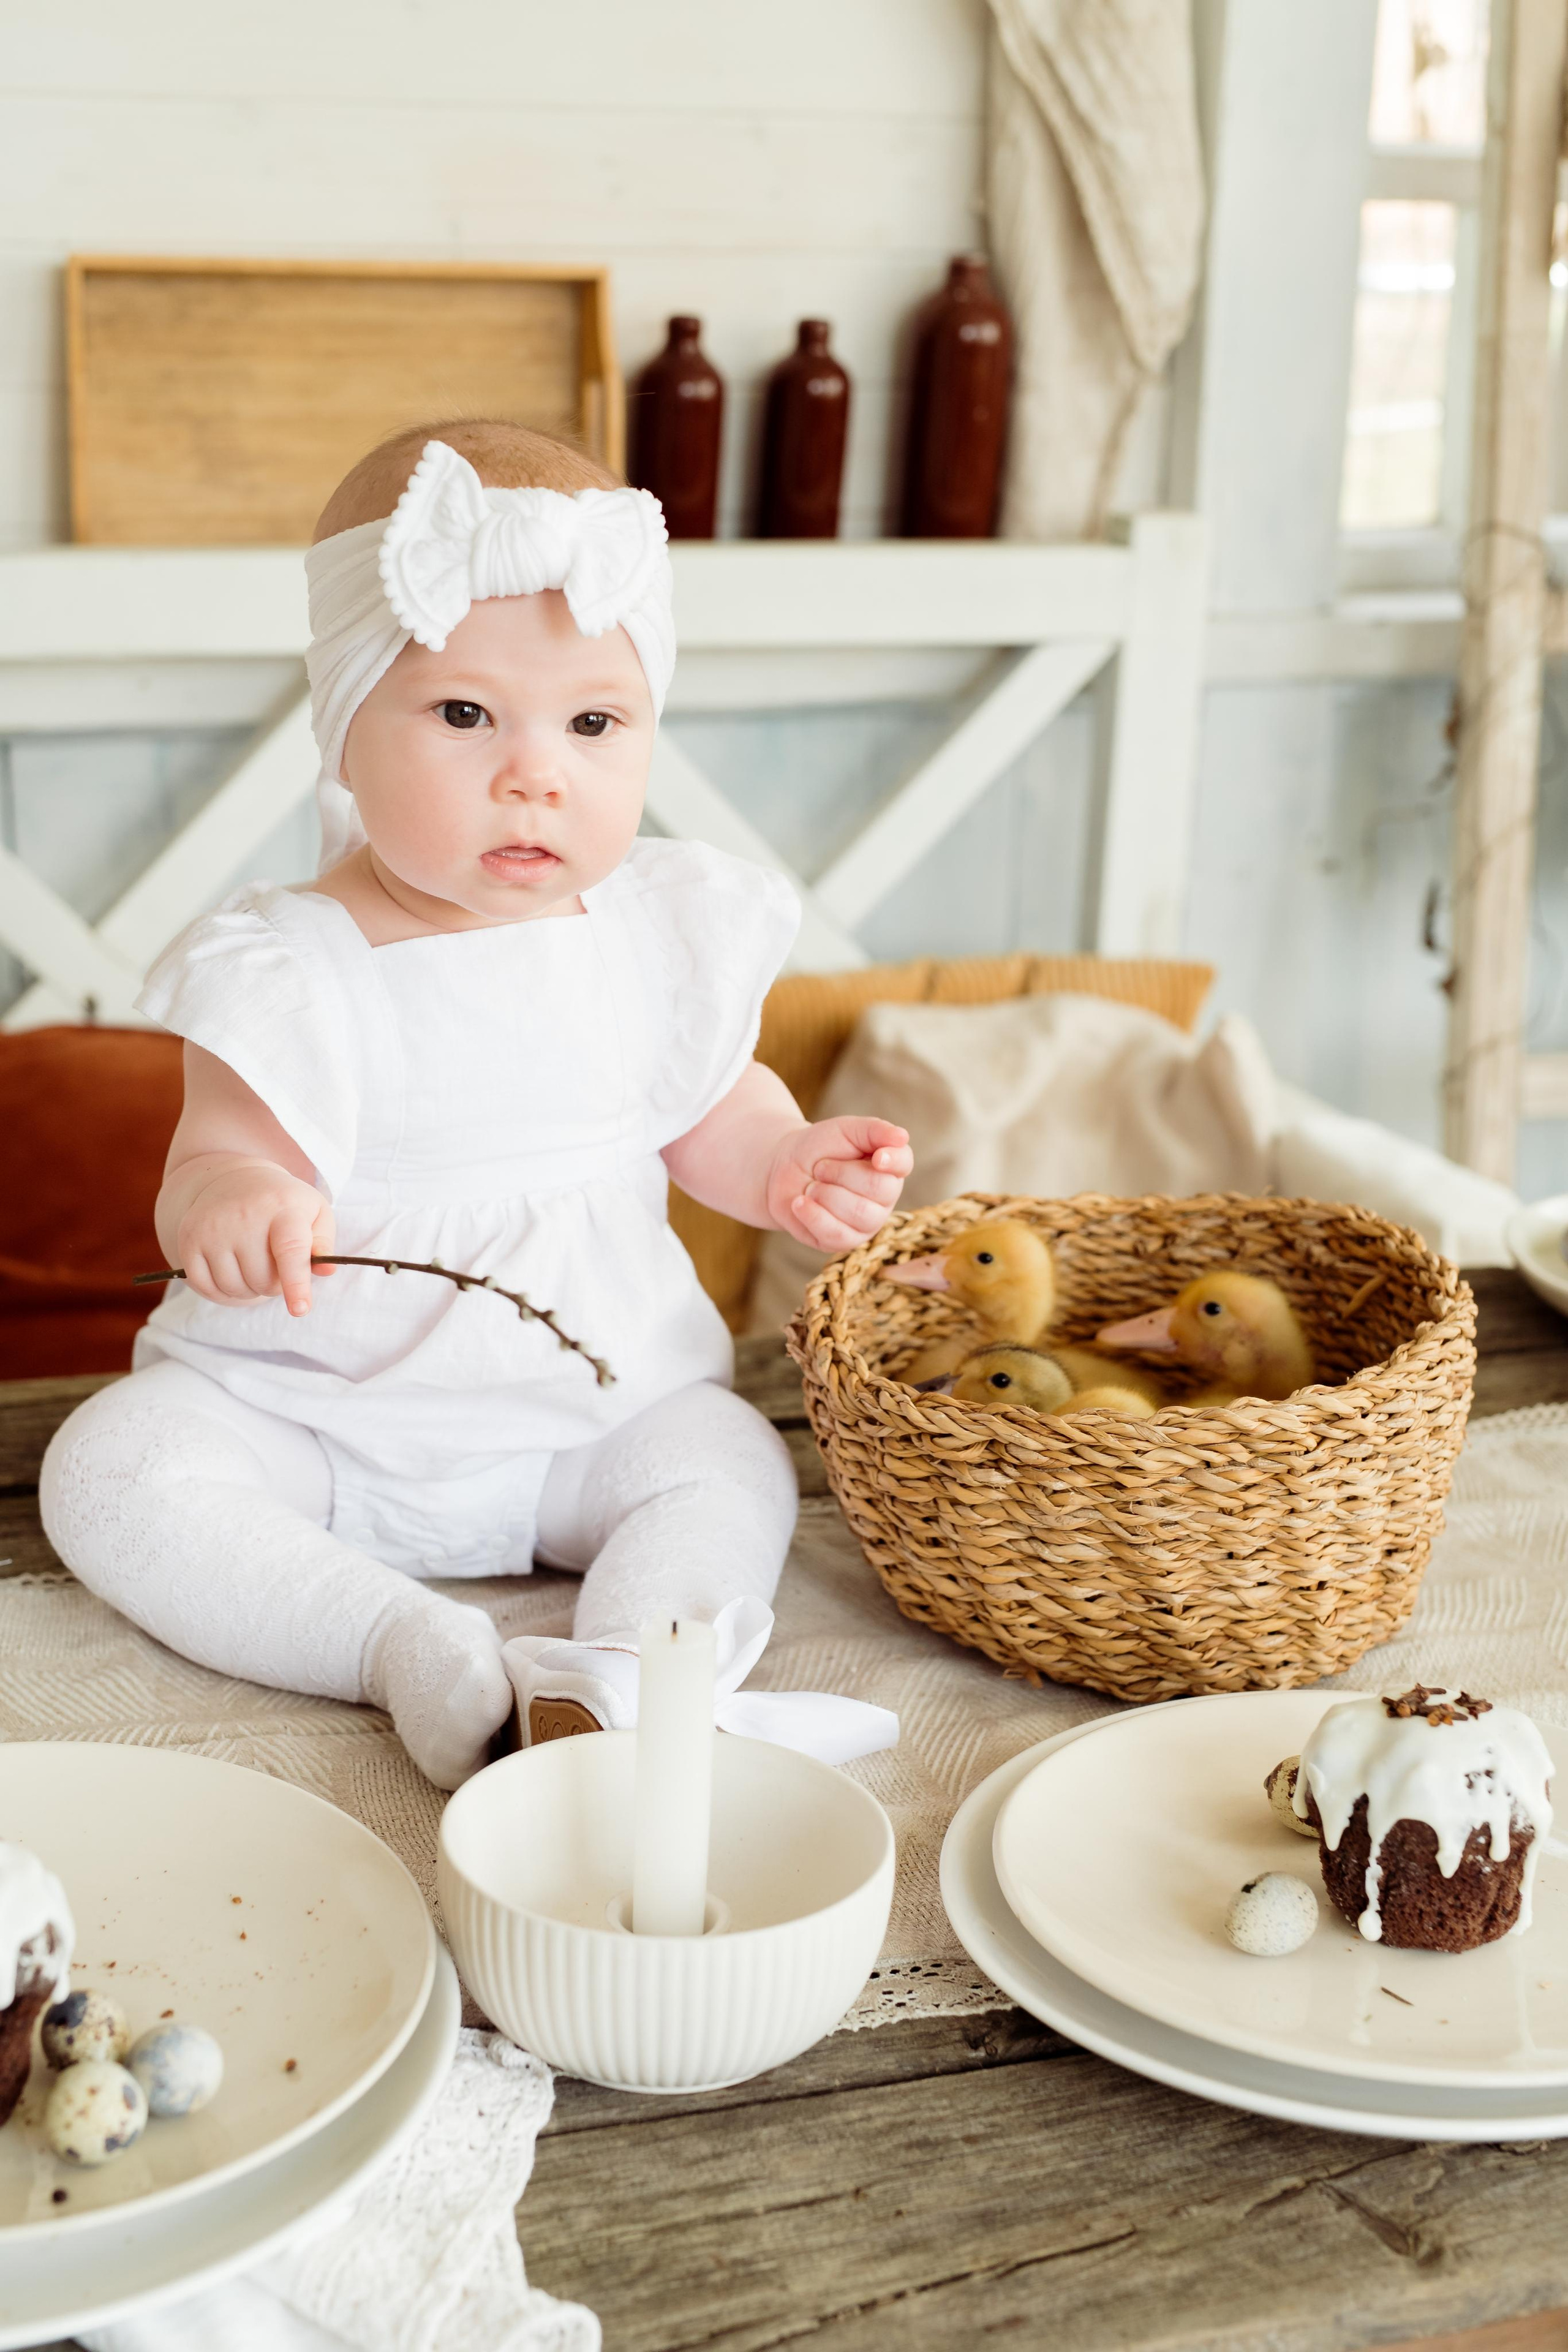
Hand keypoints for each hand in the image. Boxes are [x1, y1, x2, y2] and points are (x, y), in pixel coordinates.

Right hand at [176, 1163, 335, 1316]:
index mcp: (283, 1208)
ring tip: (254, 1266)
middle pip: (263, 1280)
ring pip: (235, 1288)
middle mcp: (244, 1217)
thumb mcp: (314, 1213)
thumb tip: (326, 1270)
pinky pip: (205, 1287)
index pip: (290, 1251)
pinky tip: (232, 1273)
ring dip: (250, 1289)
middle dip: (275, 1284)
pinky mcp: (189, 1240)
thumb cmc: (283, 1205)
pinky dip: (222, 1292)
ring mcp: (212, 1228)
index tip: (301, 1309)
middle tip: (275, 1264)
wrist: (233, 1180)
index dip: (296, 1284)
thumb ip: (323, 1243)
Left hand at [765, 1117, 911, 1252]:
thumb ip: (874, 1130)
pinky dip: (812, 1213)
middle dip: (840, 1172)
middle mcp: (885, 1198)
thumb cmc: (820, 1148)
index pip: (904, 1163)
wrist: (781, 1170)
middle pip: (879, 1188)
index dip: (893, 1161)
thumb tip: (902, 1137)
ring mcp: (867, 1224)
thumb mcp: (846, 1130)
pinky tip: (800, 1202)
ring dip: (824, 1193)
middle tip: (821, 1167)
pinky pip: (836, 1233)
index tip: (876, 1157)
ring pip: (859, 1212)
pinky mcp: (843, 1242)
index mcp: (889, 1167)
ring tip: (811, 1186)